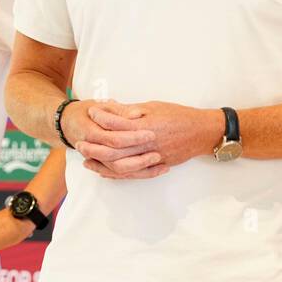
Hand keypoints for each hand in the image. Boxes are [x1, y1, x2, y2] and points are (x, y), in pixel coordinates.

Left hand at [77, 101, 223, 179]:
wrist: (202, 132)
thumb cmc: (178, 115)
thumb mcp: (154, 106)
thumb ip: (131, 110)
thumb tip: (110, 107)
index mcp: (146, 124)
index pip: (116, 122)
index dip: (101, 117)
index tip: (91, 111)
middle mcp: (147, 142)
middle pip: (114, 147)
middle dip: (95, 145)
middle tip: (80, 142)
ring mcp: (152, 157)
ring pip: (121, 164)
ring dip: (102, 163)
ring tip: (87, 159)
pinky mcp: (156, 166)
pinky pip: (133, 174)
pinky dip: (117, 174)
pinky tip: (105, 172)